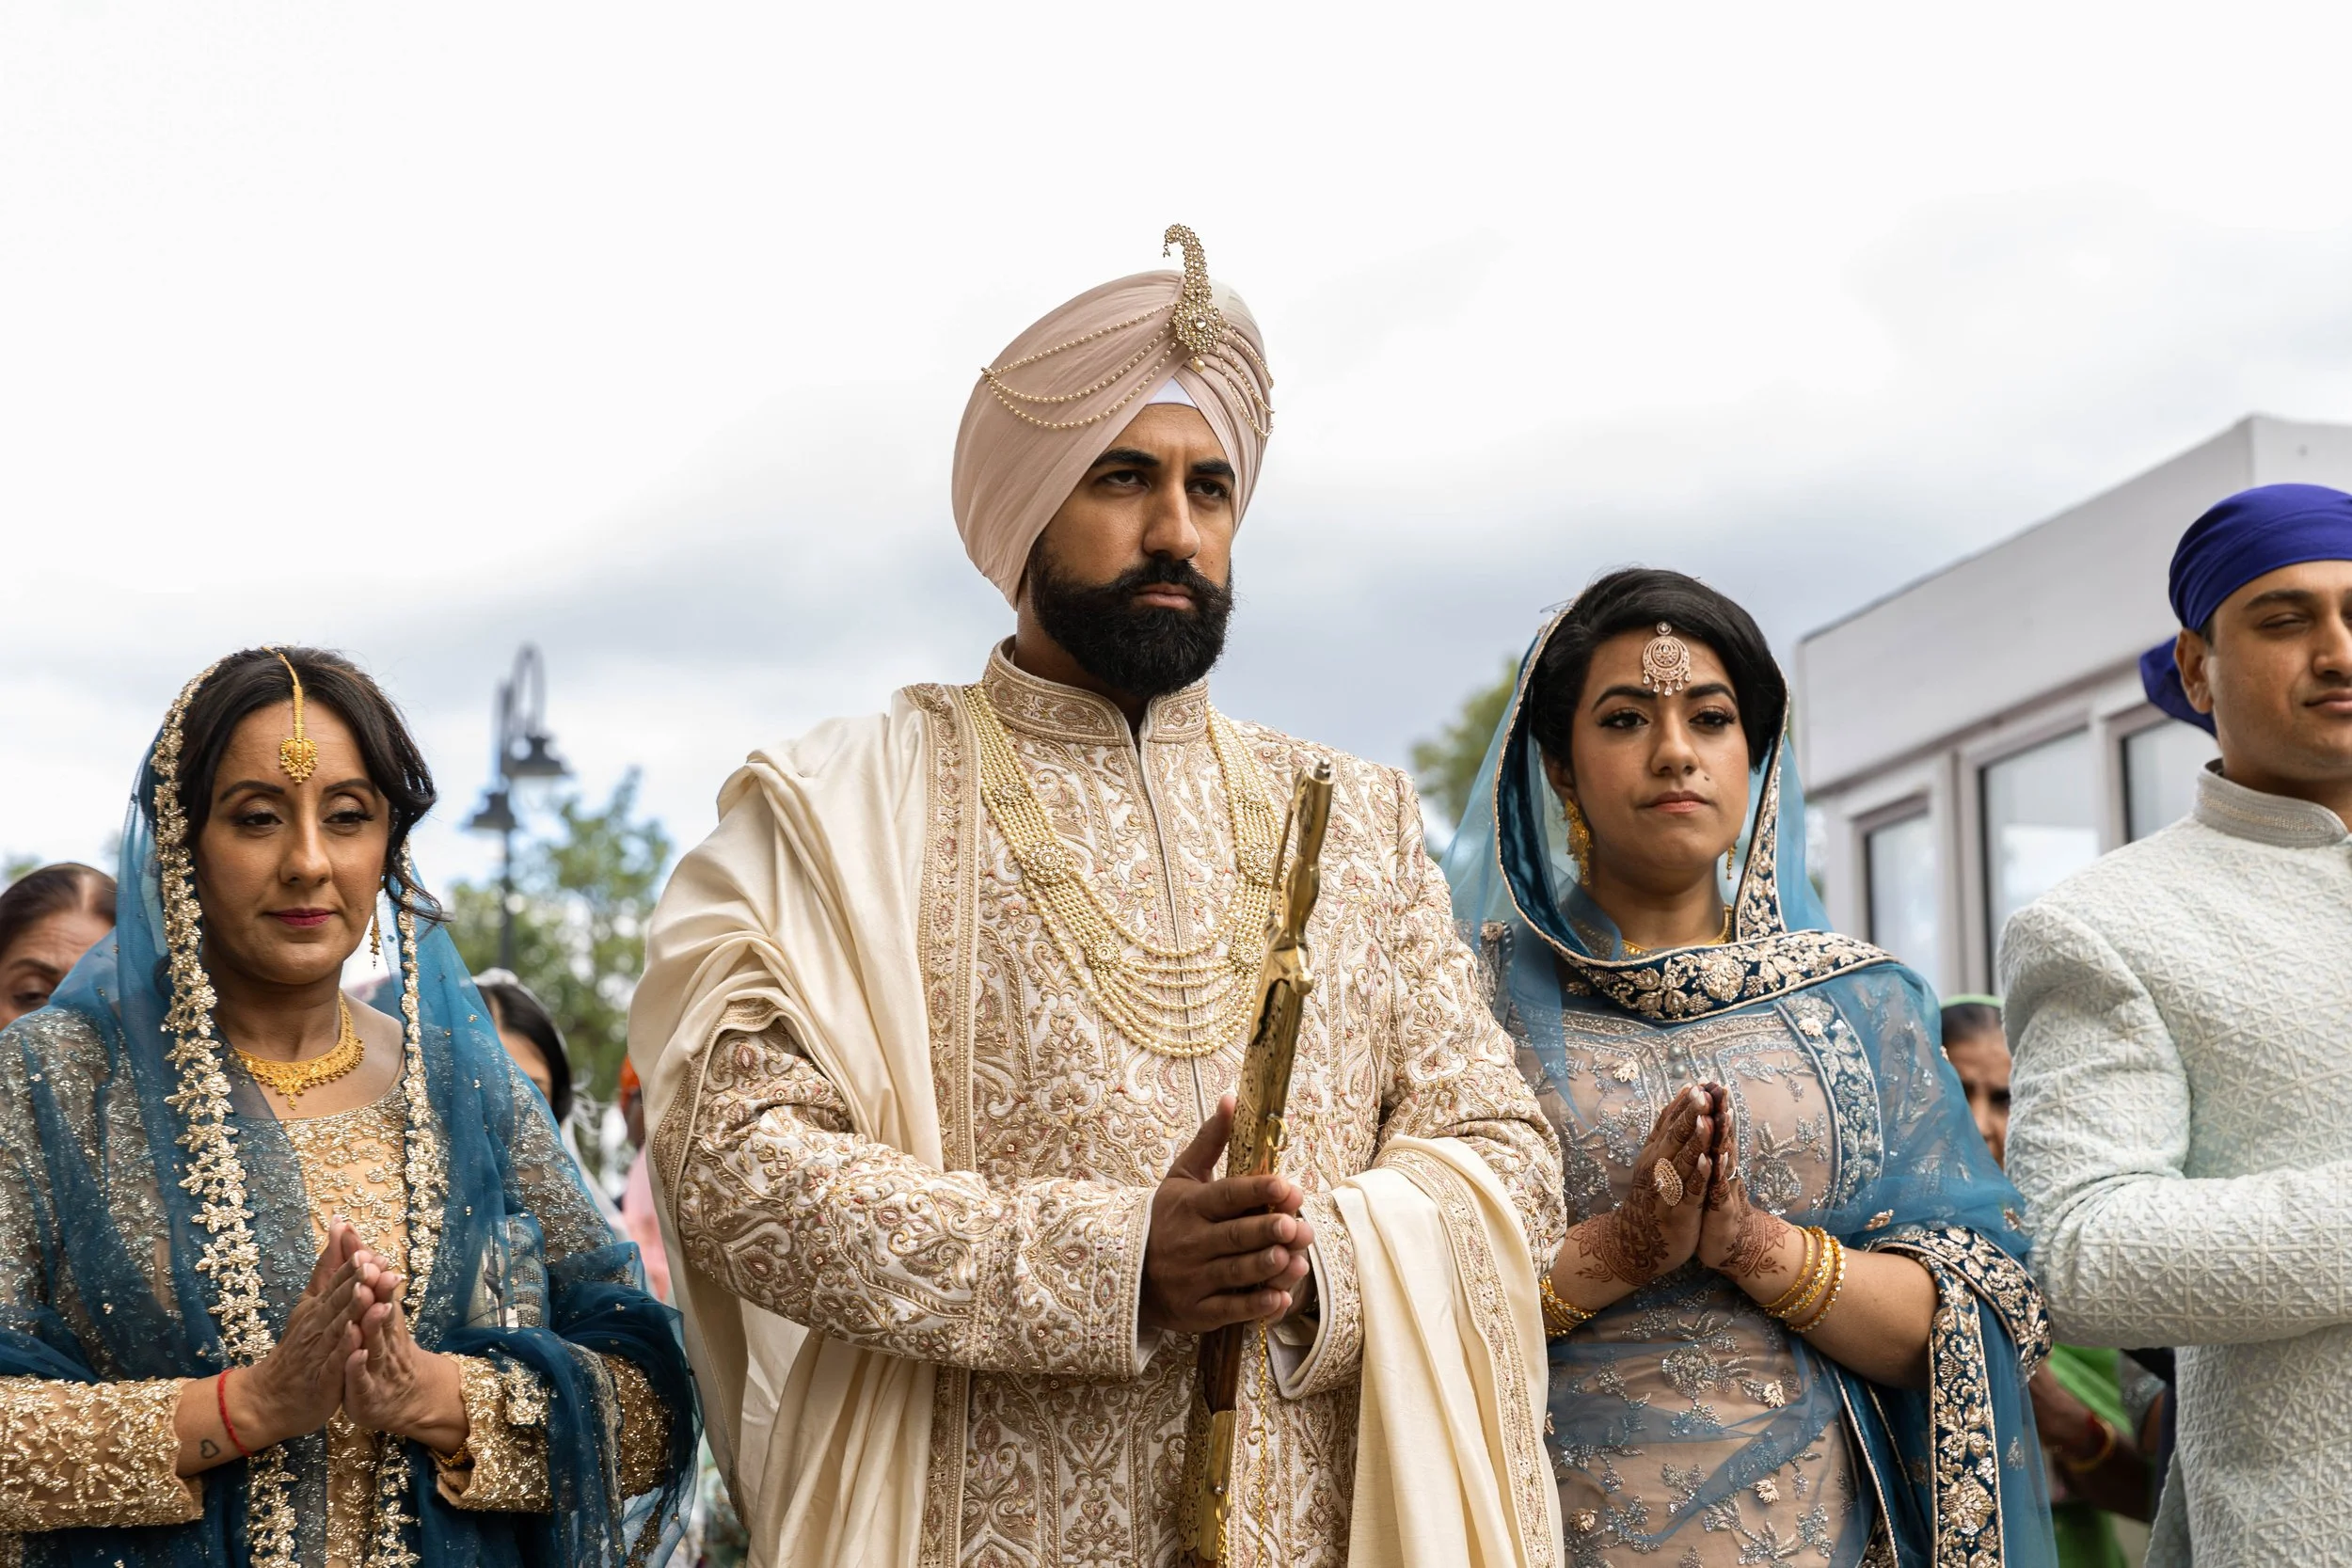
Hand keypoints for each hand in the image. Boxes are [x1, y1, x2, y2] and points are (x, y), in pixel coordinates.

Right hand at [228, 1220, 366, 1450]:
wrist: (271, 1397)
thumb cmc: (299, 1347)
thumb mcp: (312, 1302)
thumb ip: (328, 1266)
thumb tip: (339, 1223)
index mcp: (317, 1308)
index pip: (336, 1283)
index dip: (353, 1268)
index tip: (370, 1250)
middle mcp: (317, 1326)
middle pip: (337, 1301)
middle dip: (355, 1282)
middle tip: (373, 1264)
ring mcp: (319, 1352)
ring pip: (337, 1328)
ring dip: (353, 1311)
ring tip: (369, 1294)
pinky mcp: (324, 1378)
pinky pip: (335, 1364)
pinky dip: (346, 1353)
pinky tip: (359, 1343)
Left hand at [340, 1248, 467, 1454]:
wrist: (404, 1398)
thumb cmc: (386, 1350)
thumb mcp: (380, 1313)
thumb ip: (366, 1277)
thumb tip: (349, 1231)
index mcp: (385, 1318)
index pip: (379, 1292)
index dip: (372, 1272)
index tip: (366, 1251)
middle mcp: (385, 1339)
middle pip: (382, 1312)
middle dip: (378, 1291)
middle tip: (372, 1269)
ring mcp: (377, 1366)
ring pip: (375, 1343)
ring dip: (373, 1324)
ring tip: (372, 1305)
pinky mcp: (367, 1392)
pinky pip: (362, 1379)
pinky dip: (359, 1367)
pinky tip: (355, 1356)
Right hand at [1141, 1095, 1315, 1334]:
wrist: (1126, 1270)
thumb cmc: (1164, 1219)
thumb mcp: (1181, 1178)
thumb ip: (1211, 1142)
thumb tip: (1232, 1098)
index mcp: (1190, 1206)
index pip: (1227, 1196)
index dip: (1256, 1191)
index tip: (1285, 1186)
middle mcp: (1191, 1242)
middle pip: (1234, 1236)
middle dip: (1266, 1231)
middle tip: (1295, 1225)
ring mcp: (1193, 1279)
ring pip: (1235, 1273)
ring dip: (1266, 1267)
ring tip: (1295, 1259)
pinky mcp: (1197, 1311)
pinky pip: (1229, 1310)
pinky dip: (1255, 1307)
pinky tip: (1280, 1298)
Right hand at [1559, 1085, 1711, 1290]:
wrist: (1637, 1241)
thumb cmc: (1652, 1199)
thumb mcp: (1655, 1162)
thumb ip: (1665, 1135)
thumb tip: (1678, 1104)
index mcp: (1655, 1152)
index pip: (1669, 1122)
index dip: (1684, 1103)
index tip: (1699, 1083)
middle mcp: (1658, 1165)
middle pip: (1676, 1135)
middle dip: (1691, 1114)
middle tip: (1703, 1093)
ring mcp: (1667, 1186)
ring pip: (1683, 1159)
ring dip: (1695, 1139)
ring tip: (1706, 1119)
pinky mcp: (1678, 1209)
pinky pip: (1689, 1189)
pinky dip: (1696, 1174)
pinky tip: (1706, 1161)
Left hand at [1695, 1087, 1801, 1290]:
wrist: (1732, 1245)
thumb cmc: (1717, 1206)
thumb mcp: (1712, 1175)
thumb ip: (1711, 1149)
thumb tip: (1709, 1120)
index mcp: (1718, 1160)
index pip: (1716, 1127)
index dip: (1714, 1105)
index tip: (1709, 1079)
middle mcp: (1725, 1170)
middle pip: (1723, 1136)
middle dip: (1721, 1111)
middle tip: (1719, 1086)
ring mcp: (1725, 1189)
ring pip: (1724, 1159)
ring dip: (1721, 1137)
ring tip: (1720, 1115)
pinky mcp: (1722, 1210)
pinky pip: (1717, 1189)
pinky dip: (1714, 1174)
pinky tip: (1713, 1159)